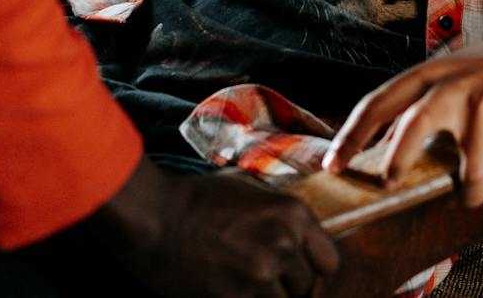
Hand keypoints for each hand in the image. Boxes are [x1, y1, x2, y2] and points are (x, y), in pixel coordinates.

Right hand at [85, 156, 338, 297]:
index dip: (314, 270)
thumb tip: (300, 247)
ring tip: (244, 284)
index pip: (329, 262)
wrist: (153, 217)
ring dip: (266, 297)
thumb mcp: (251, 194)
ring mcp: (259, 275)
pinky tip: (228, 289)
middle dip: (287, 287)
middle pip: (306, 287)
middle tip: (262, 280)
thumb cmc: (197, 200)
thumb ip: (282, 220)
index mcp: (293, 215)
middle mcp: (283, 244)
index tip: (299, 274)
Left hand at [322, 36, 482, 207]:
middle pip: (414, 124)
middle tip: (388, 185)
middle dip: (398, 159)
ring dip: (471, 192)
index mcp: (428, 75)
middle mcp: (452, 87)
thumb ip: (417, 105)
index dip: (351, 135)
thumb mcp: (448, 77)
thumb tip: (382, 147)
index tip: (333, 165)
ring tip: (472, 197)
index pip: (378, 103)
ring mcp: (482, 104)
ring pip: (469, 169)